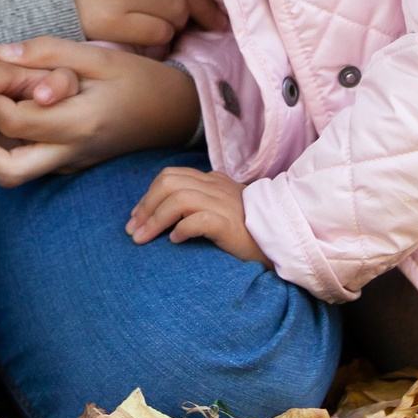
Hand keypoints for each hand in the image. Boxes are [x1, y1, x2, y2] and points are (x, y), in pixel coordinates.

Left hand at [0, 39, 200, 188]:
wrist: (175, 114)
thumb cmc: (139, 79)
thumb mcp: (99, 55)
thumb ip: (49, 53)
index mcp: (80, 122)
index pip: (15, 121)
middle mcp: (71, 152)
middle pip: (4, 171)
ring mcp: (67, 164)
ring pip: (9, 176)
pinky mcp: (65, 165)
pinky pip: (22, 164)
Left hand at [128, 167, 262, 262]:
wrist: (283, 241)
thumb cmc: (250, 232)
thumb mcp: (224, 211)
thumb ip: (201, 205)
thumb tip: (168, 219)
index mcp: (214, 181)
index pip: (172, 177)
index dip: (148, 196)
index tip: (136, 218)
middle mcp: (216, 187)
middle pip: (168, 182)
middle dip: (145, 206)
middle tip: (133, 230)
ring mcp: (223, 203)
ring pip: (177, 199)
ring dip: (155, 219)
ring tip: (144, 239)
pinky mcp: (228, 223)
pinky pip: (196, 220)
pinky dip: (180, 229)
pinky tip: (175, 241)